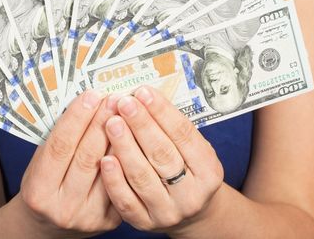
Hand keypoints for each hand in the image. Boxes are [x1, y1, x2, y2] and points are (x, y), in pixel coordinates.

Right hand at [20, 90, 121, 238]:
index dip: (76, 118)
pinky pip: (123, 181)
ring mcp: (88, 217)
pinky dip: (128, 155)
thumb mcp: (41, 162)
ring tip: (127, 111)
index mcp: (38, 191)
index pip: (60, 147)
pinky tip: (134, 134)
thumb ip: (60, 139)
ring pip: (110, 169)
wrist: (53, 221)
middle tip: (114, 97)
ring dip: (120, 136)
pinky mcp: (109, 220)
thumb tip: (88, 103)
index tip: (91, 94)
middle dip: (101, 123)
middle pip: (87, 157)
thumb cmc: (47, 181)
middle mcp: (63, 207)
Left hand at [100, 86, 223, 236]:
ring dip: (124, 147)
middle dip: (141, 125)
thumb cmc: (186, 169)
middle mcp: (191, 194)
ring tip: (111, 123)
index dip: (162, 112)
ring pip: (142, 176)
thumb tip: (142, 97)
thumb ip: (170, 127)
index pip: (184, 135)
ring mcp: (168, 211)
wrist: (188, 211)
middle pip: (163, 154)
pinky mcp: (145, 223)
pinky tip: (104, 159)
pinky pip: (126, 201)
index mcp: (209, 171)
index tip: (143, 92)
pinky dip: (114, 180)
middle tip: (124, 103)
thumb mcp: (191, 149)